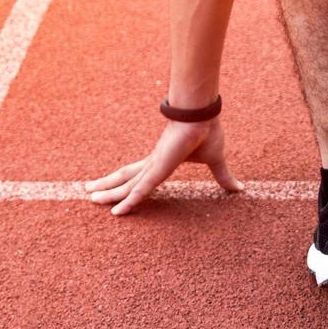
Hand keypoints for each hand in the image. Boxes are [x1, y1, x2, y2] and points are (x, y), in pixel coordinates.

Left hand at [85, 118, 242, 215]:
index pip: (141, 174)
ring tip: (88, 197)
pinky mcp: (157, 170)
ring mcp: (153, 166)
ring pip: (126, 184)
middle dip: (108, 185)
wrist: (202, 116)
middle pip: (125, 177)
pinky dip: (128, 202)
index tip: (116, 187)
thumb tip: (239, 189)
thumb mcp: (215, 162)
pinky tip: (116, 212)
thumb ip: (223, 177)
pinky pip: (140, 191)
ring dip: (108, 192)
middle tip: (90, 192)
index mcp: (164, 160)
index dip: (128, 182)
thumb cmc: (207, 132)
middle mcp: (153, 163)